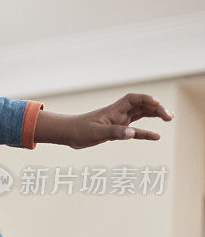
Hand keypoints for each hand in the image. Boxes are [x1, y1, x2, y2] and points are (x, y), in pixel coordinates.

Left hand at [36, 93, 173, 148]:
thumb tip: (132, 133)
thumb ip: (115, 132)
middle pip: (141, 106)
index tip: (157, 105)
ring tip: (169, 118)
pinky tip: (156, 136)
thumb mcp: (96, 133)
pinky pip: (135, 130)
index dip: (146, 99)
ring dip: (154, 115)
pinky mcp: (117, 130)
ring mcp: (119, 121)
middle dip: (156, 108)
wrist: (67, 134)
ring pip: (141, 115)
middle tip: (169, 116)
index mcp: (114, 110)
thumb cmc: (78, 131)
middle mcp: (118, 113)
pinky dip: (145, 133)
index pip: (134, 99)